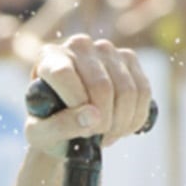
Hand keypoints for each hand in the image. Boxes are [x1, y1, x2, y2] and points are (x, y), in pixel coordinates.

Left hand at [25, 35, 151, 155]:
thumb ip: (59, 126)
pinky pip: (143, 90)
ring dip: (121, 123)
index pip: (63, 74)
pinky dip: (136, 117)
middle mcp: (78, 46)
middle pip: (100, 86)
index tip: (81, 130)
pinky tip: (123, 128)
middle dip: (103, 122)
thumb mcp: (42, 134)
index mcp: (49, 58)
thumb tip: (93, 117)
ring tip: (108, 137)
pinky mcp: (129, 58)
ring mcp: (106, 49)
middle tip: (96, 139)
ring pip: (126, 90)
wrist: (67, 120)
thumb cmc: (48, 127)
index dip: (75, 105)